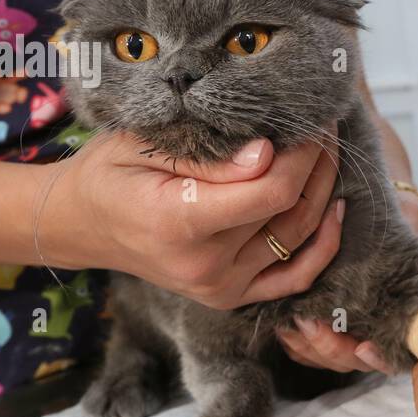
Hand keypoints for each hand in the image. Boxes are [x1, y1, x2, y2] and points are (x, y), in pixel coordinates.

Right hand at [40, 130, 343, 309]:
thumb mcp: (144, 146)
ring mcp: (220, 287)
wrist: (82, 225)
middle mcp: (205, 265)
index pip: (270, 191)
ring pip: (300, 238)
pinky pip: (295, 277)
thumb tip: (268, 153)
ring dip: (324, 192)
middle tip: (324, 125)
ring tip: (327, 153)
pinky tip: (335, 209)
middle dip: (317, 163)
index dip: (303, 154)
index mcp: (180, 223)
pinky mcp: (231, 296)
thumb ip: (208, 157)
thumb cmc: (109, 173)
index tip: (311, 119)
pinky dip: (323, 245)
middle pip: (290, 211)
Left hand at [277, 186, 417, 373]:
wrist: (380, 198)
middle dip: (329, 348)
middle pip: (351, 360)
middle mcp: (375, 326)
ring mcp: (346, 326)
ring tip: (292, 322)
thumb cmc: (405, 214)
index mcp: (405, 314)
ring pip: (323, 357)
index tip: (363, 347)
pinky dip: (294, 340)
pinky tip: (284, 322)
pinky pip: (303, 345)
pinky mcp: (320, 318)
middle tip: (310, 324)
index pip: (393, 352)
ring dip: (307, 346)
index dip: (379, 358)